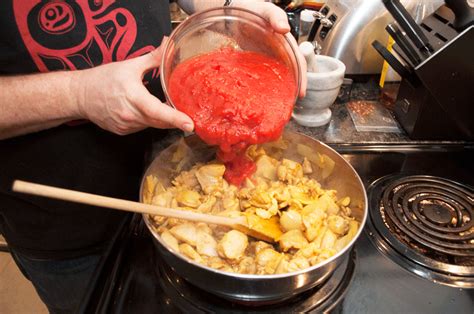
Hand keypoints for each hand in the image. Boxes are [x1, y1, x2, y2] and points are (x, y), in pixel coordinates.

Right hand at [74, 39, 193, 134]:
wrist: (79, 95)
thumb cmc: (103, 79)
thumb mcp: (130, 65)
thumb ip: (153, 58)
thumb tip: (168, 44)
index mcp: (134, 98)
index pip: (159, 112)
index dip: (176, 118)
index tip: (190, 124)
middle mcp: (130, 115)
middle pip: (160, 122)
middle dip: (175, 119)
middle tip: (189, 115)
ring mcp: (126, 126)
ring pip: (152, 126)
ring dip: (161, 118)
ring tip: (166, 107)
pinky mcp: (123, 131)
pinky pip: (143, 127)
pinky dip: (149, 121)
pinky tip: (146, 111)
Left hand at [234, 0, 306, 96]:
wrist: (233, 12)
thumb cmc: (252, 8)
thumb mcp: (266, 9)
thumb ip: (276, 17)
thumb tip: (285, 29)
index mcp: (287, 43)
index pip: (299, 63)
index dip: (303, 77)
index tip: (303, 92)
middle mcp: (280, 52)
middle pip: (291, 74)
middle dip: (294, 88)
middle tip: (291, 104)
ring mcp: (269, 58)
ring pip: (279, 77)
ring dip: (282, 89)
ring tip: (280, 104)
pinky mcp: (258, 62)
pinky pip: (265, 75)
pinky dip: (267, 86)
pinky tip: (264, 96)